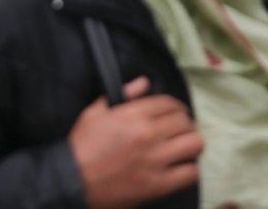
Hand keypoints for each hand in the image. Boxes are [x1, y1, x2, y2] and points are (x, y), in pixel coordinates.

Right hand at [68, 77, 202, 208]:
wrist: (73, 180)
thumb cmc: (82, 146)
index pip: (170, 104)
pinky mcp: (159, 184)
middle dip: (184, 124)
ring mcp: (156, 160)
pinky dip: (189, 169)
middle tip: (179, 130)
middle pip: (185, 122)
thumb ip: (122, 94)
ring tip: (184, 147)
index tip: (176, 113)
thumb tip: (144, 83)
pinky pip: (190, 173)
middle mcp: (149, 135)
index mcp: (134, 115)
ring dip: (191, 143)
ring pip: (194, 144)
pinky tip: (180, 167)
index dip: (176, 107)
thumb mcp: (95, 112)